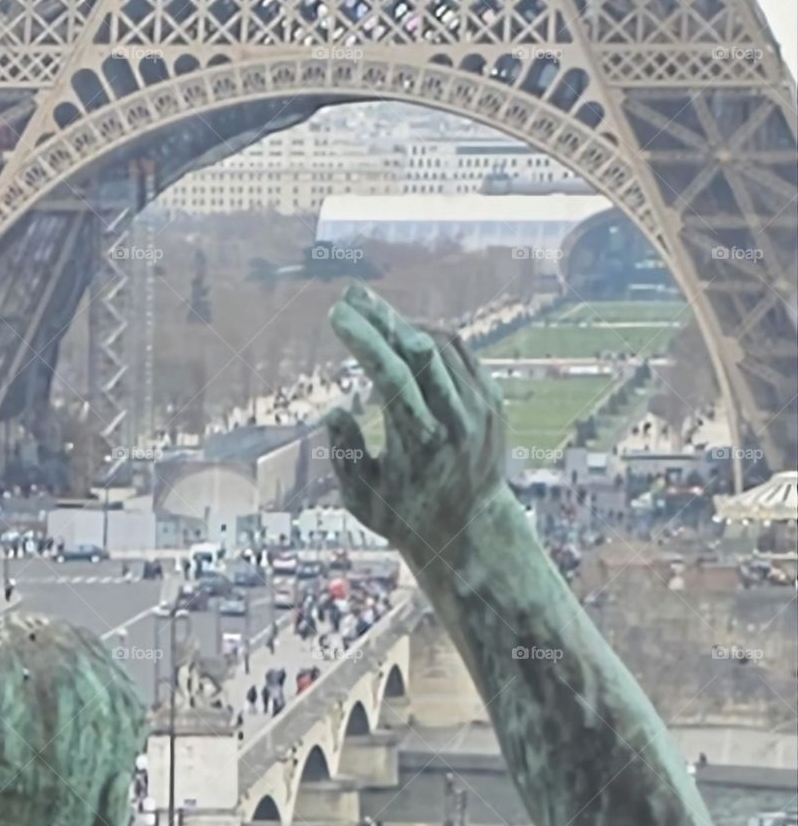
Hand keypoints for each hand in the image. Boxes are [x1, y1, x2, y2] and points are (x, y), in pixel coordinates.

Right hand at [325, 285, 505, 565]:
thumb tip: (333, 410)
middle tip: (349, 294)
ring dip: (405, 323)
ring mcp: (480, 409)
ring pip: (443, 345)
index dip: (363, 337)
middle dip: (381, 316)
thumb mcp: (361, 499)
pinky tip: (405, 332)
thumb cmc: (406, 517)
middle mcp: (455, 420)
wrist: (473, 531)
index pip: (390, 373)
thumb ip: (344, 454)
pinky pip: (461, 355)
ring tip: (372, 311)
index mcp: (420, 442)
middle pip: (419, 349)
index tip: (336, 314)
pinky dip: (431, 338)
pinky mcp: (492, 403)